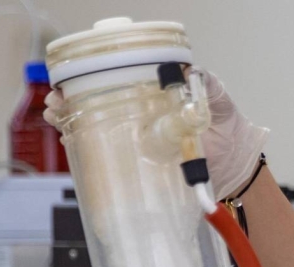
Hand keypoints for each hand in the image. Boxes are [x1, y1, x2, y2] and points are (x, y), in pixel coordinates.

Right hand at [43, 72, 267, 200]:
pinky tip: (71, 140)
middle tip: (56, 98)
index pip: (116, 73)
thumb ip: (207, 86)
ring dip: (71, 117)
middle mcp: (142, 109)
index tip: (72, 75)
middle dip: (70, 95)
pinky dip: (87, 145)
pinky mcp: (143, 160)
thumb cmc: (228, 127)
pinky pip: (110, 152)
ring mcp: (140, 135)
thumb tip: (193, 72)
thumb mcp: (217, 99)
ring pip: (96, 122)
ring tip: (56, 115)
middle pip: (96, 96)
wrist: (236, 167)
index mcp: (154, 89)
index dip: (90, 72)